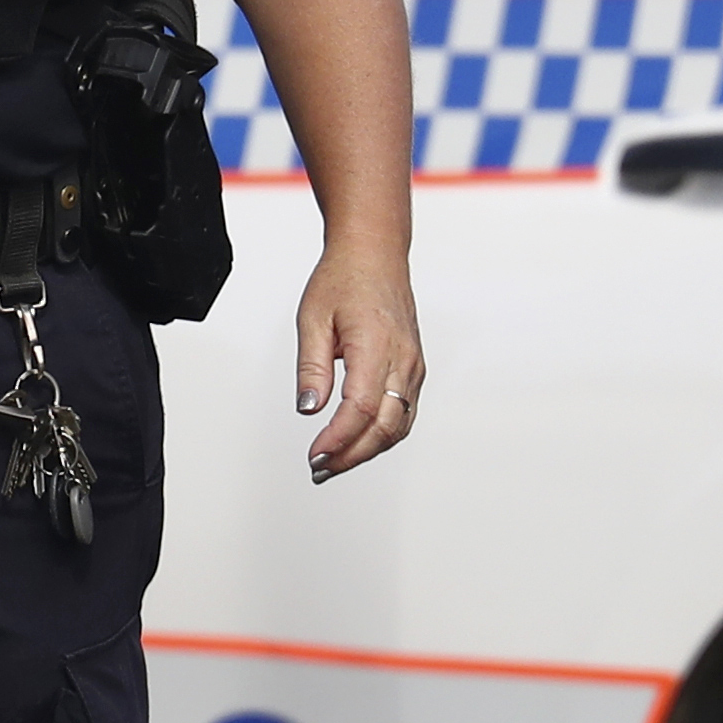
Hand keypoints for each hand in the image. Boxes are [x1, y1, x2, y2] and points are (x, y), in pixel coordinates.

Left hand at [293, 244, 423, 484]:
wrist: (374, 254)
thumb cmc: (344, 279)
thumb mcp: (312, 320)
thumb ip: (312, 368)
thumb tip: (309, 409)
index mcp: (376, 345)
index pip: (361, 409)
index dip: (338, 439)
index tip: (315, 454)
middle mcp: (402, 359)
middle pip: (385, 427)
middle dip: (351, 455)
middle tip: (319, 468)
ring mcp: (413, 366)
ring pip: (399, 426)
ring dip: (367, 450)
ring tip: (333, 461)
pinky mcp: (414, 369)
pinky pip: (404, 413)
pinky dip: (382, 435)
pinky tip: (357, 443)